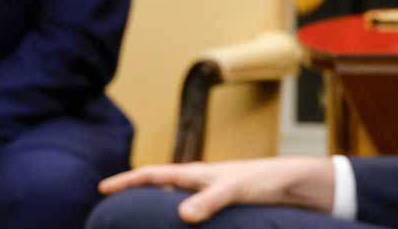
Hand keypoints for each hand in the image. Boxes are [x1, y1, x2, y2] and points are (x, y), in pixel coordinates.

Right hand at [98, 157, 334, 223]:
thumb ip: (210, 201)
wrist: (295, 185)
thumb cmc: (265, 180)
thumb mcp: (235, 190)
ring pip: (174, 203)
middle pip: (158, 188)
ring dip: (155, 211)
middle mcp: (200, 183)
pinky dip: (180, 222)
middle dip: (134, 197)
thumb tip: (182, 214)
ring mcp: (211, 196)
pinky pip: (193, 216)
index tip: (103, 188)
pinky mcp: (224, 209)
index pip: (153, 175)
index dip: (126, 181)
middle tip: (112, 212)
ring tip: (136, 226)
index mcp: (196, 173)